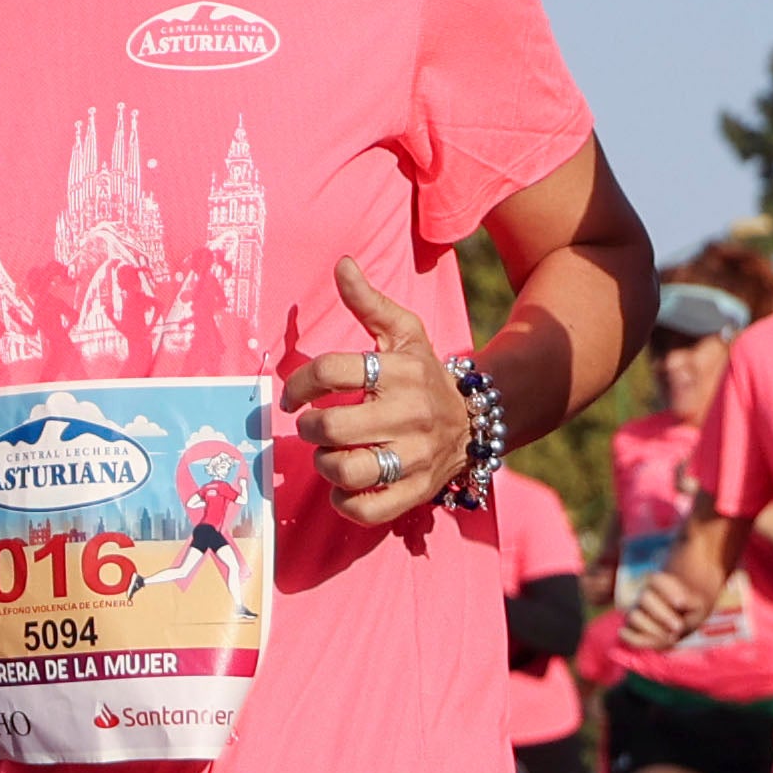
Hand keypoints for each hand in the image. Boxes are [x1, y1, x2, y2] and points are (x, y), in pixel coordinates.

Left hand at [282, 259, 466, 530]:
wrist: (480, 418)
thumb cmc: (426, 372)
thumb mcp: (404, 332)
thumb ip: (368, 302)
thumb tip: (342, 264)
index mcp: (399, 371)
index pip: (331, 371)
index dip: (298, 383)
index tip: (292, 396)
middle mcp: (408, 414)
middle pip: (331, 426)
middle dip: (310, 426)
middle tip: (313, 425)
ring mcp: (414, 456)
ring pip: (346, 469)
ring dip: (324, 463)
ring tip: (329, 453)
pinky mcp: (418, 491)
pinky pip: (369, 508)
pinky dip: (346, 502)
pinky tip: (344, 487)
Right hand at [618, 564, 715, 649]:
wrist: (686, 613)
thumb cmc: (693, 606)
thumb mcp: (700, 604)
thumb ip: (691, 608)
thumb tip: (675, 629)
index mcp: (659, 582)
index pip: (657, 580)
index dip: (666, 591)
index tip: (680, 604)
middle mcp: (644, 594)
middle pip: (645, 598)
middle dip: (662, 616)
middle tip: (678, 627)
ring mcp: (636, 611)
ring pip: (634, 617)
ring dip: (654, 630)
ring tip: (672, 638)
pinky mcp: (632, 628)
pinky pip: (627, 635)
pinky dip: (640, 641)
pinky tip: (658, 642)